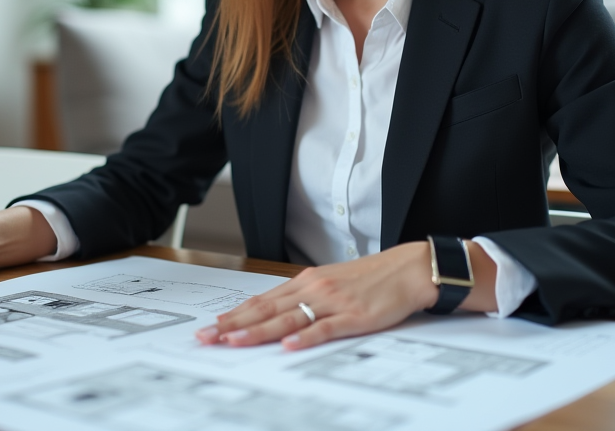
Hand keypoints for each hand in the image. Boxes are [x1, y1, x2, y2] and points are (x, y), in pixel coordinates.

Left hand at [195, 240, 497, 350]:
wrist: (407, 269)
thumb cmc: (370, 279)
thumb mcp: (331, 284)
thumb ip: (304, 298)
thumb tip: (276, 314)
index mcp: (305, 282)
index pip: (262, 300)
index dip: (235, 313)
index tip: (211, 325)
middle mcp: (313, 289)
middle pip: (265, 309)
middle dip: (233, 324)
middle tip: (207, 336)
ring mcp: (332, 302)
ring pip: (287, 318)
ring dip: (257, 331)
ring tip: (232, 341)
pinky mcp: (353, 316)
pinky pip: (324, 328)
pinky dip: (304, 337)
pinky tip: (288, 345)